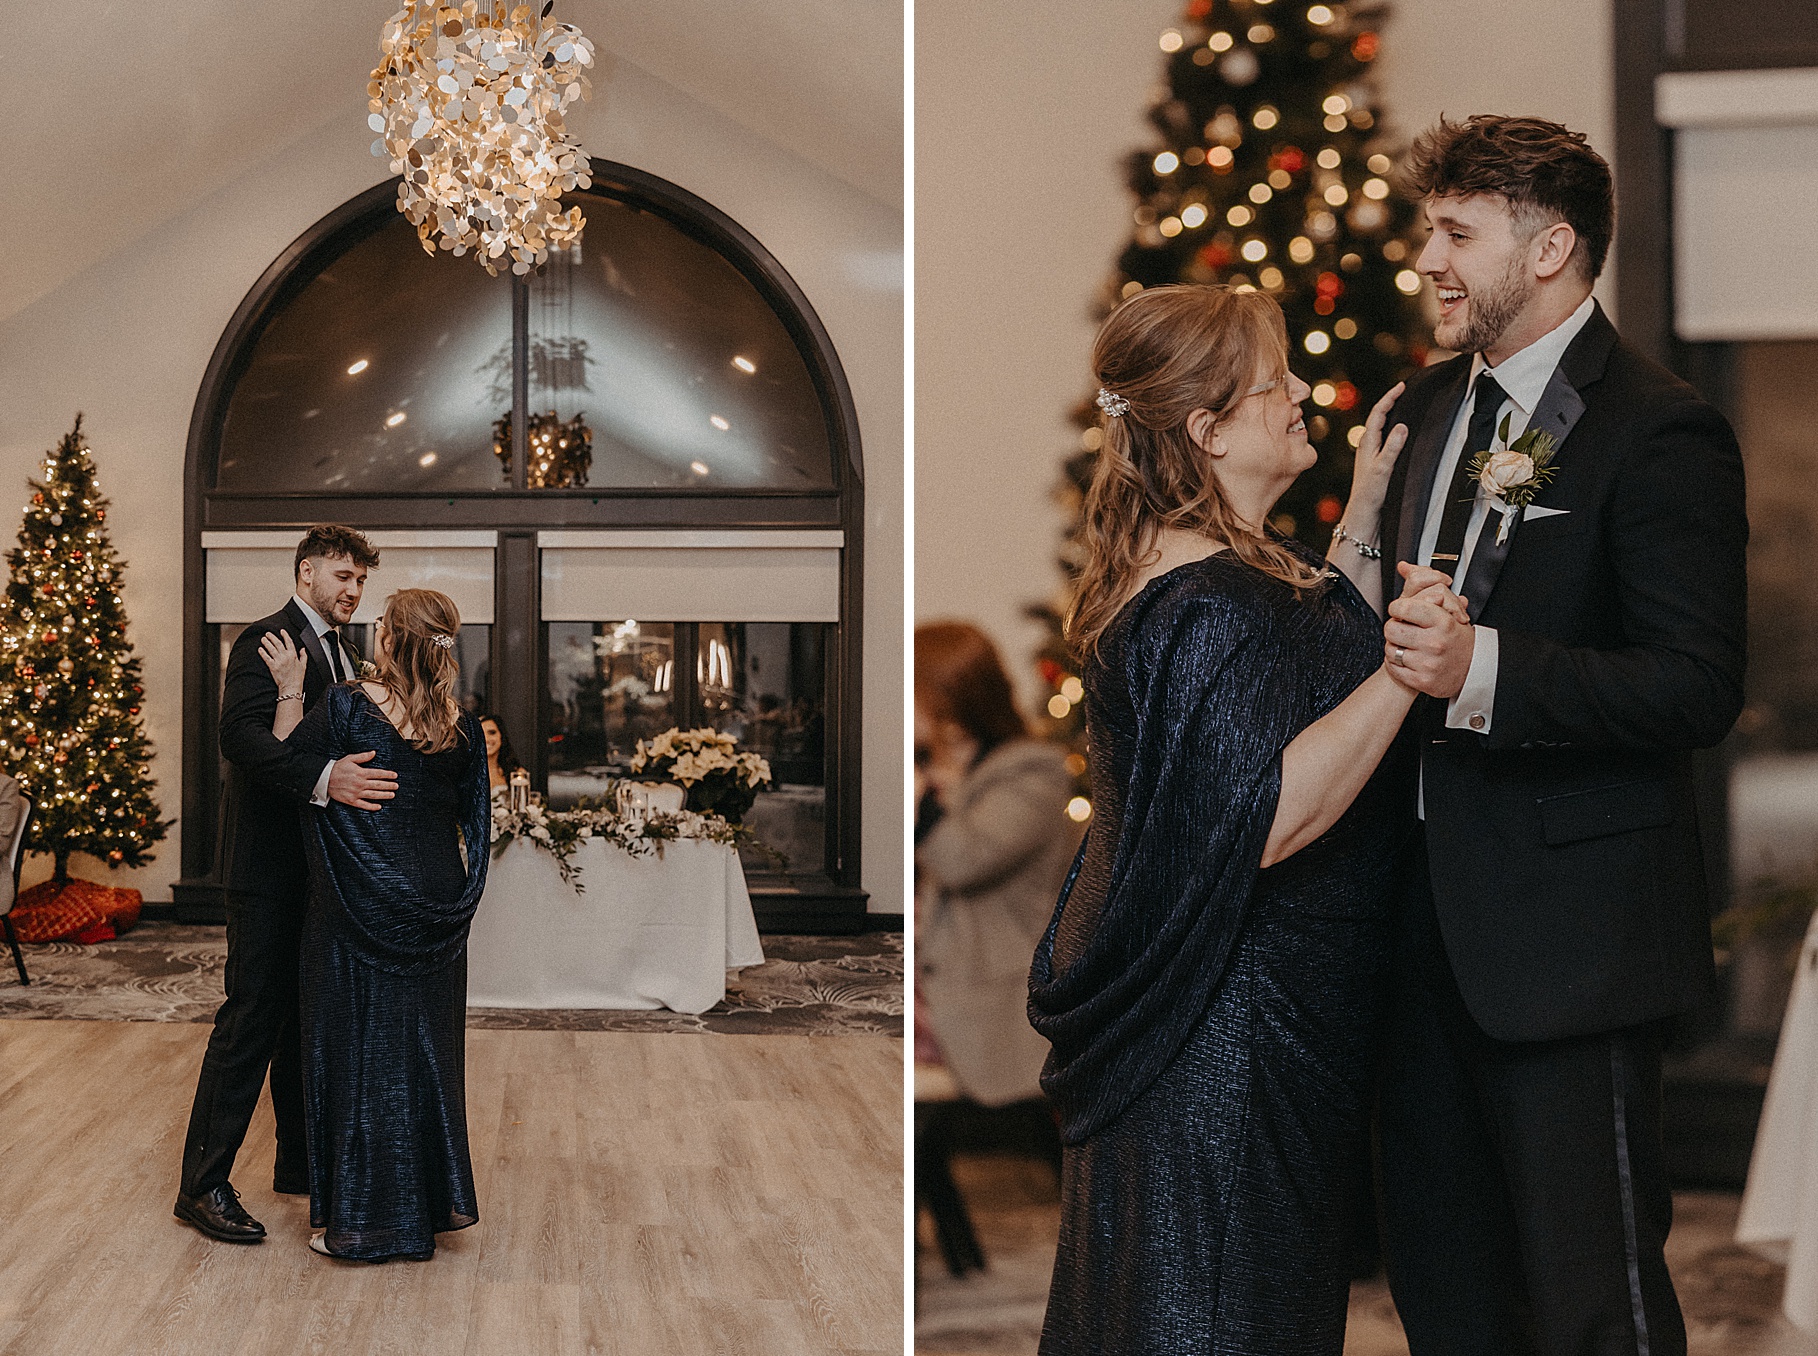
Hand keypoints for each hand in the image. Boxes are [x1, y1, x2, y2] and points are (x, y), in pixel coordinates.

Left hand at [258, 630, 307, 697]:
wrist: (291, 686)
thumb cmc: (297, 678)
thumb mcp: (303, 665)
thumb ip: (303, 656)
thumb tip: (303, 649)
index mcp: (293, 655)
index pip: (289, 642)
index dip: (285, 635)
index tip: (282, 631)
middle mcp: (286, 657)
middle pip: (278, 644)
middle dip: (272, 637)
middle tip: (268, 634)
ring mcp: (278, 661)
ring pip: (271, 649)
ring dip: (266, 643)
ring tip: (263, 639)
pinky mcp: (272, 666)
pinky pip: (266, 657)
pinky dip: (262, 652)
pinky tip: (260, 649)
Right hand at [327, 750, 396, 810]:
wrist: (323, 779)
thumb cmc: (337, 768)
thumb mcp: (350, 759)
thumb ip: (363, 756)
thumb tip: (374, 752)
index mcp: (360, 773)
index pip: (378, 774)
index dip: (388, 775)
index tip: (395, 776)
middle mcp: (360, 783)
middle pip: (378, 785)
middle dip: (389, 785)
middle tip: (396, 786)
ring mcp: (356, 793)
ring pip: (373, 795)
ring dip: (384, 795)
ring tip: (392, 795)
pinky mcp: (351, 800)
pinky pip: (363, 805)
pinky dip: (371, 806)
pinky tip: (379, 807)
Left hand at [1342, 382, 1409, 525]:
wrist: (1363, 513)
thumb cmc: (1371, 493)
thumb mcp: (1383, 469)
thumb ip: (1392, 448)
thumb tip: (1402, 425)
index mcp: (1367, 443)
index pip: (1378, 413)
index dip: (1389, 398)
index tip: (1402, 385)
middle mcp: (1367, 446)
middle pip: (1379, 417)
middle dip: (1390, 401)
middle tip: (1403, 389)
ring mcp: (1371, 453)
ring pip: (1381, 427)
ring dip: (1391, 414)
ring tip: (1403, 403)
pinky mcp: (1375, 462)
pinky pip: (1384, 438)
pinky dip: (1392, 428)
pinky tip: (1399, 432)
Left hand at [1384, 562, 1474, 696]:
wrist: (1474, 669)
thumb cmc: (1457, 637)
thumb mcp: (1447, 607)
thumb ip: (1424, 584)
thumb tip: (1404, 566)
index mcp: (1443, 622)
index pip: (1405, 607)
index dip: (1398, 607)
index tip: (1401, 609)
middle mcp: (1435, 643)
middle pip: (1391, 628)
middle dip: (1394, 627)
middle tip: (1403, 628)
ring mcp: (1428, 663)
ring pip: (1390, 649)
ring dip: (1394, 646)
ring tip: (1407, 644)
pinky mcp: (1422, 681)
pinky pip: (1393, 668)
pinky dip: (1396, 664)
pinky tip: (1407, 659)